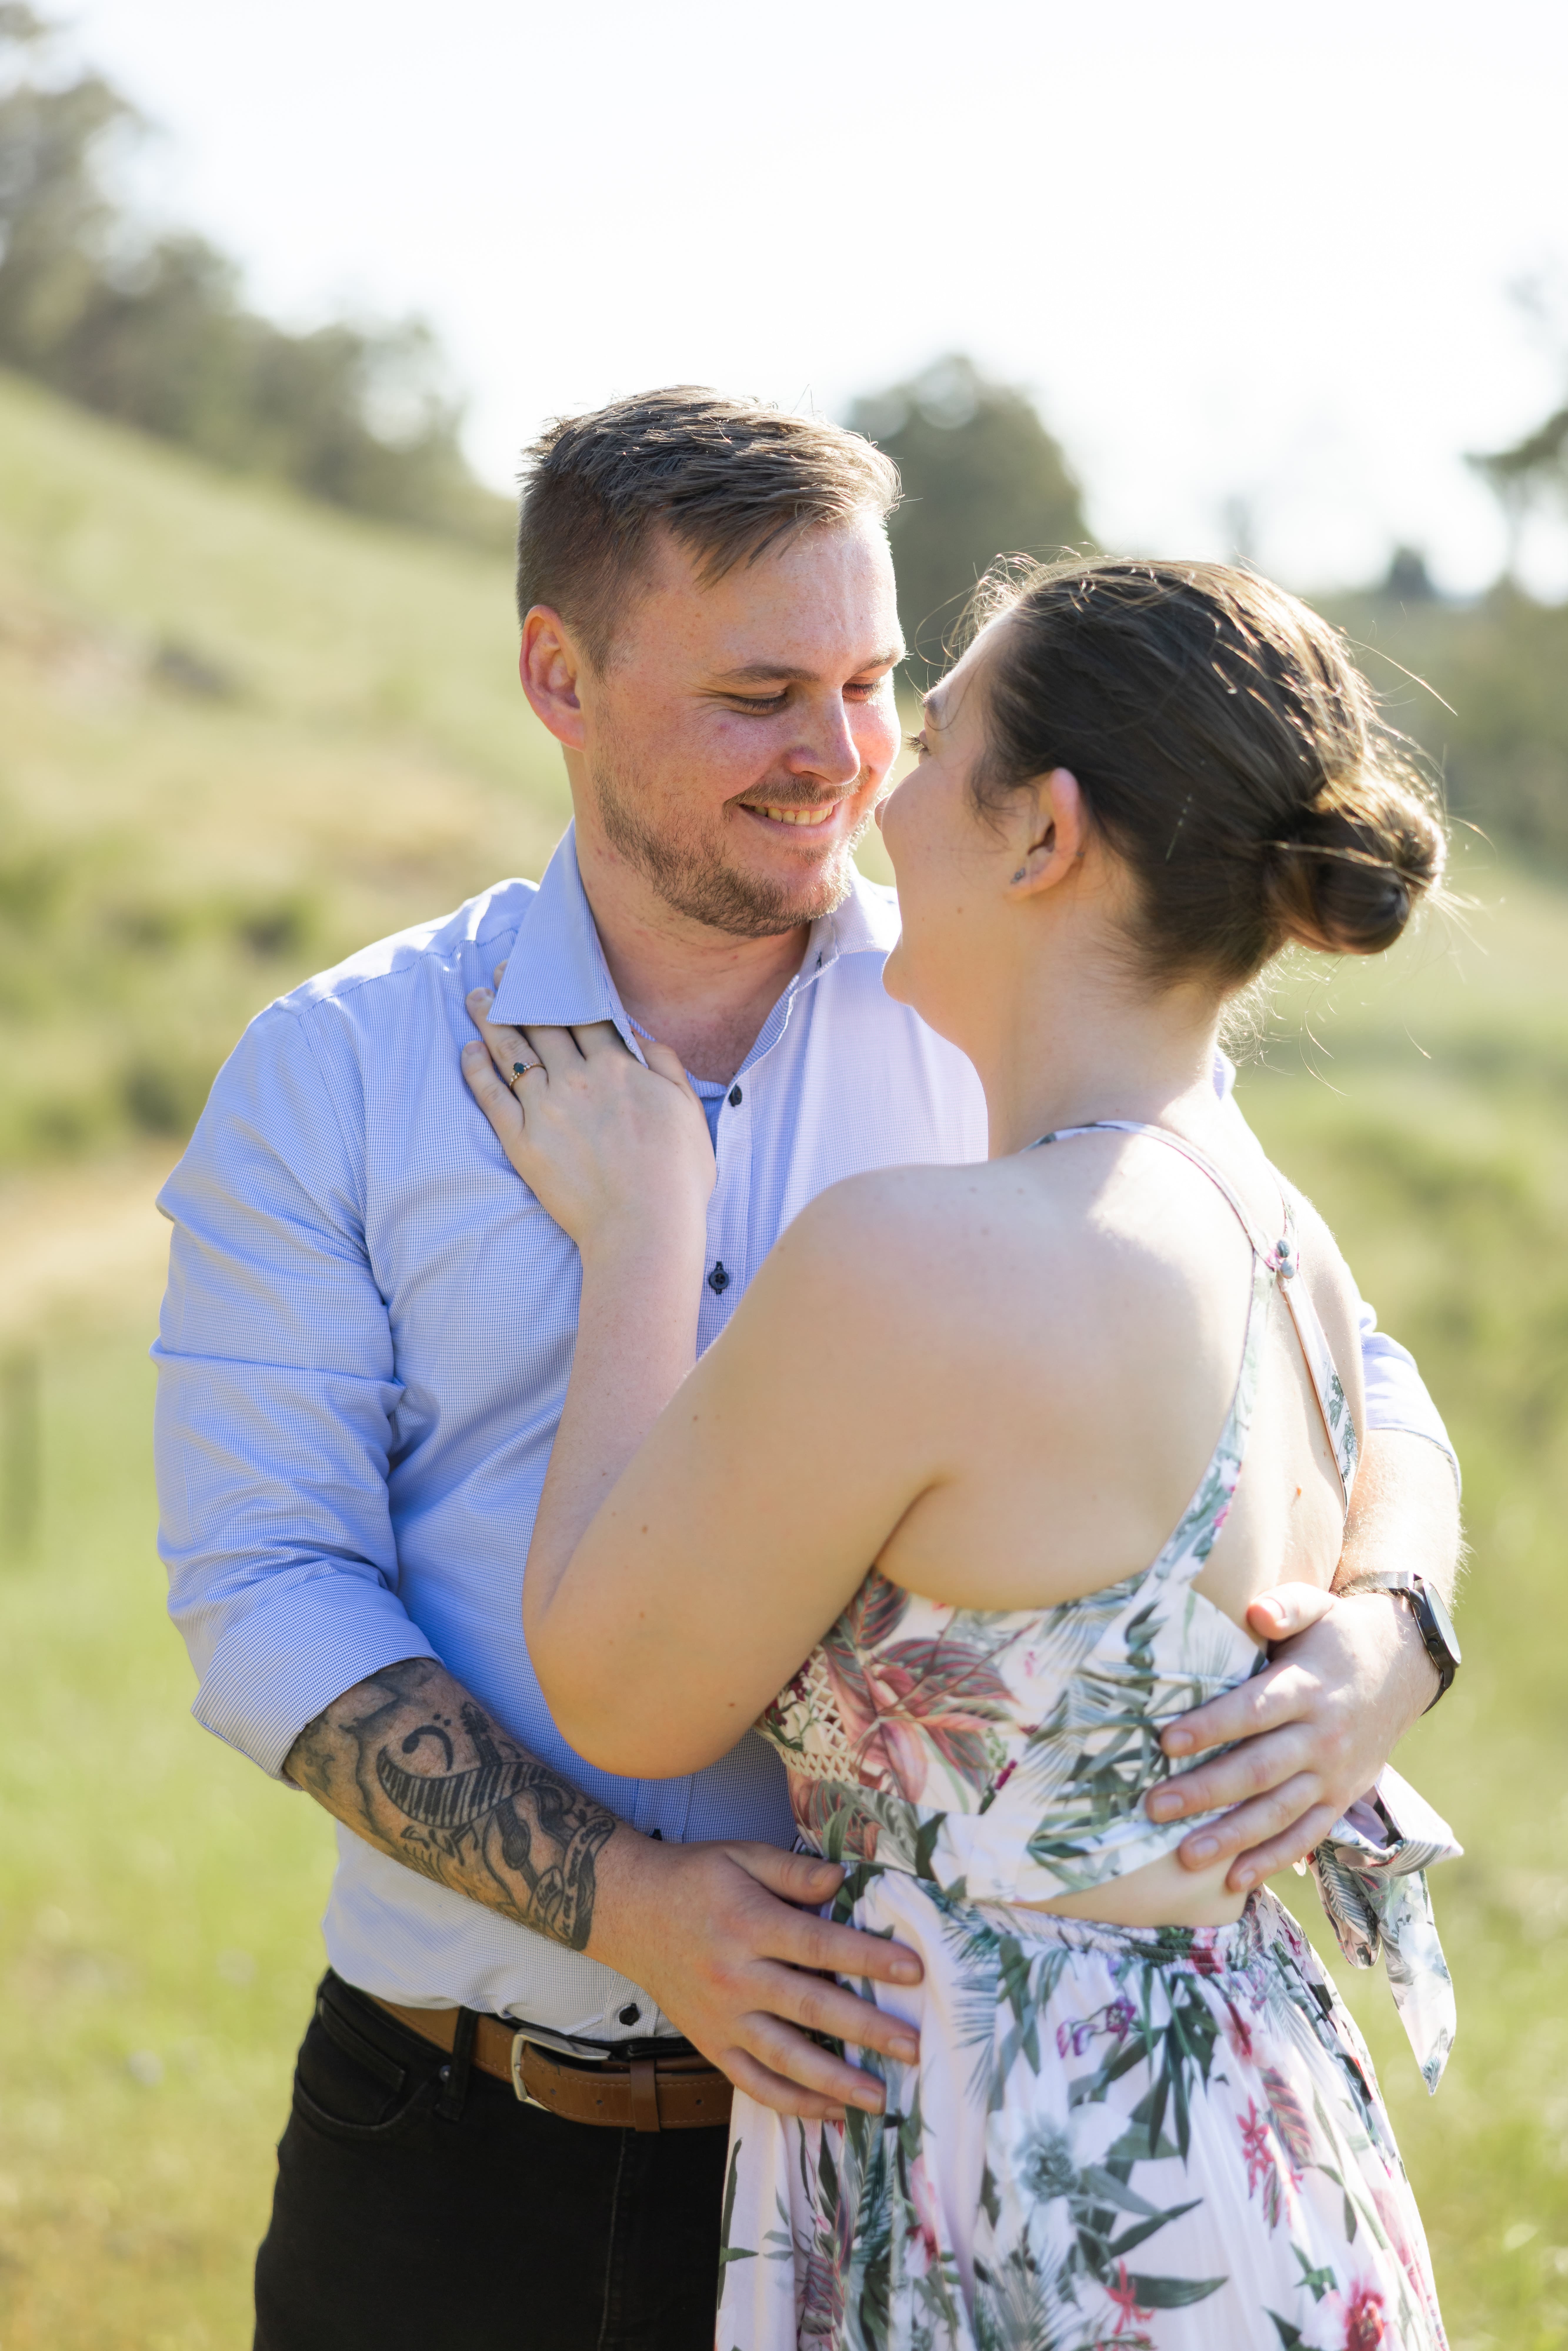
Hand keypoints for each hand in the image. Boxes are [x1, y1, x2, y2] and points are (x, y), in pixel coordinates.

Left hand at [462, 983, 712, 1261]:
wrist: (644, 1228)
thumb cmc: (676, 1176)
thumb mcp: (687, 1110)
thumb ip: (665, 1066)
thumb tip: (639, 1037)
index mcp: (619, 1068)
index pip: (585, 1014)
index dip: (563, 987)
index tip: (546, 970)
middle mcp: (578, 1079)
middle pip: (543, 1024)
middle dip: (521, 992)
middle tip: (503, 971)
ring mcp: (546, 1108)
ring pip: (512, 1051)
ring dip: (492, 1019)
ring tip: (478, 998)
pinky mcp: (522, 1140)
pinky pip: (491, 1096)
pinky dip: (476, 1069)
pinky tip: (468, 1050)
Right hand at [599, 1836, 921, 2122]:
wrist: (629, 1912)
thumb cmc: (695, 1879)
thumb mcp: (742, 1856)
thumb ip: (793, 1870)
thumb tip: (842, 1880)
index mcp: (749, 1925)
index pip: (819, 1945)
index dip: (868, 1958)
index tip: (914, 1971)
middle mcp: (736, 1977)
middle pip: (810, 2007)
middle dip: (866, 2029)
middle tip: (912, 2048)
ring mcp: (722, 2018)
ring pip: (784, 2058)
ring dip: (835, 2081)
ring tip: (879, 2098)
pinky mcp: (710, 2044)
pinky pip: (753, 2082)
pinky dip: (791, 2102)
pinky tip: (829, 2111)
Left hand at [1146, 1583, 1438, 1890]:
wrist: (1402, 1665)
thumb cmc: (1338, 1634)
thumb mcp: (1319, 1607)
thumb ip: (1287, 1605)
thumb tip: (1257, 1612)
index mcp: (1308, 1689)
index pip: (1253, 1711)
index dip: (1210, 1727)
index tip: (1165, 1741)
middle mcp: (1322, 1737)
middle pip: (1259, 1770)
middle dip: (1205, 1791)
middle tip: (1153, 1806)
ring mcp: (1333, 1774)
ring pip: (1279, 1813)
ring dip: (1231, 1837)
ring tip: (1183, 1855)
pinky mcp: (1341, 1797)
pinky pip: (1306, 1835)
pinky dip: (1272, 1860)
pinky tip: (1235, 1880)